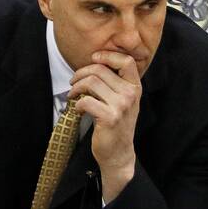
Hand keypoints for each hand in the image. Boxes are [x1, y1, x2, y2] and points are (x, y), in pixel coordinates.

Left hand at [70, 50, 141, 201]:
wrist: (118, 153)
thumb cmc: (117, 125)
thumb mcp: (123, 101)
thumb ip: (114, 83)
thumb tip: (94, 63)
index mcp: (135, 87)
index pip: (126, 61)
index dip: (108, 55)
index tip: (94, 59)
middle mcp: (130, 94)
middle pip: (101, 70)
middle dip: (81, 73)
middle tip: (73, 82)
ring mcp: (121, 106)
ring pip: (91, 82)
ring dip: (76, 87)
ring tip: (72, 95)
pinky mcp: (109, 117)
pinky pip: (86, 100)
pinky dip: (77, 104)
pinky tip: (78, 110)